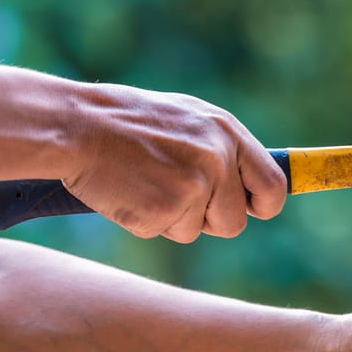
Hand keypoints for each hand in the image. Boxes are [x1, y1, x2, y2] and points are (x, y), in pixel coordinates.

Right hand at [62, 83, 286, 242]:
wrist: (78, 126)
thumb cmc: (129, 121)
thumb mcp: (189, 119)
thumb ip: (222, 148)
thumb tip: (253, 181)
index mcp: (228, 133)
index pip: (273, 185)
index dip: (266, 205)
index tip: (254, 210)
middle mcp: (218, 160)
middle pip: (235, 222)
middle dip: (210, 220)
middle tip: (178, 197)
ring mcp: (193, 185)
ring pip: (197, 231)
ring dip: (174, 219)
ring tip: (147, 183)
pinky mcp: (164, 209)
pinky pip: (165, 232)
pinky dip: (146, 221)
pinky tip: (131, 191)